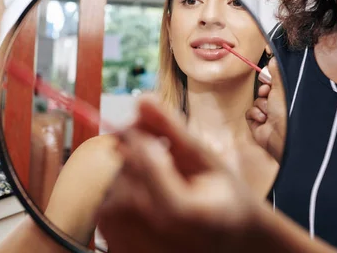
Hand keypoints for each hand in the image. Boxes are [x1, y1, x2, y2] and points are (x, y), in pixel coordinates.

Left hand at [96, 97, 262, 252]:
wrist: (228, 242)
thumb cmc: (222, 199)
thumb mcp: (207, 160)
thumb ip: (172, 129)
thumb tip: (143, 99)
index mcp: (182, 212)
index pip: (143, 162)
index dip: (143, 138)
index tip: (149, 128)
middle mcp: (153, 234)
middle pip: (126, 172)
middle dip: (141, 156)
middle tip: (169, 161)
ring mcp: (132, 246)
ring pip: (113, 186)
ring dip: (132, 176)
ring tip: (165, 187)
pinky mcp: (120, 251)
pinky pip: (108, 207)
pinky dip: (126, 196)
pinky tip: (152, 203)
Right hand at [246, 58, 286, 162]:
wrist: (281, 137)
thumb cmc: (287, 113)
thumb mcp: (282, 87)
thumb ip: (277, 72)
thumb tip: (274, 59)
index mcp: (286, 96)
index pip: (274, 82)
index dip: (269, 80)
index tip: (268, 79)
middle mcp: (278, 105)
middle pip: (263, 91)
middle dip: (264, 92)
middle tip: (268, 93)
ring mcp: (268, 115)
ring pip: (257, 101)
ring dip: (261, 106)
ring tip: (269, 113)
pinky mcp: (258, 123)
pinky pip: (250, 113)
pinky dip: (255, 115)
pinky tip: (263, 120)